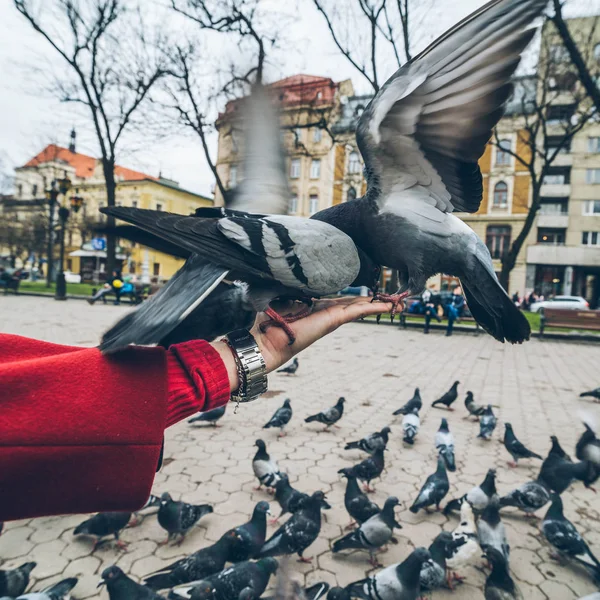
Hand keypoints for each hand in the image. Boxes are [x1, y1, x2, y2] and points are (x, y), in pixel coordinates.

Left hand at [212, 297, 392, 391]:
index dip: (356, 294)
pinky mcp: (332, 320)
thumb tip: (290, 272)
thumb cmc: (269, 321)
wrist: (265, 341)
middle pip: (356, 304)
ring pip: (360, 308)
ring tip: (397, 303)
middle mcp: (328, 312)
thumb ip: (292, 287)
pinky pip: (357, 311)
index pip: (341, 299)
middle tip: (393, 298)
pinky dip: (372, 307)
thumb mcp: (282, 297)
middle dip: (374, 300)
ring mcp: (332, 318)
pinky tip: (387, 306)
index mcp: (317, 306)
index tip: (370, 289)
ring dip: (379, 305)